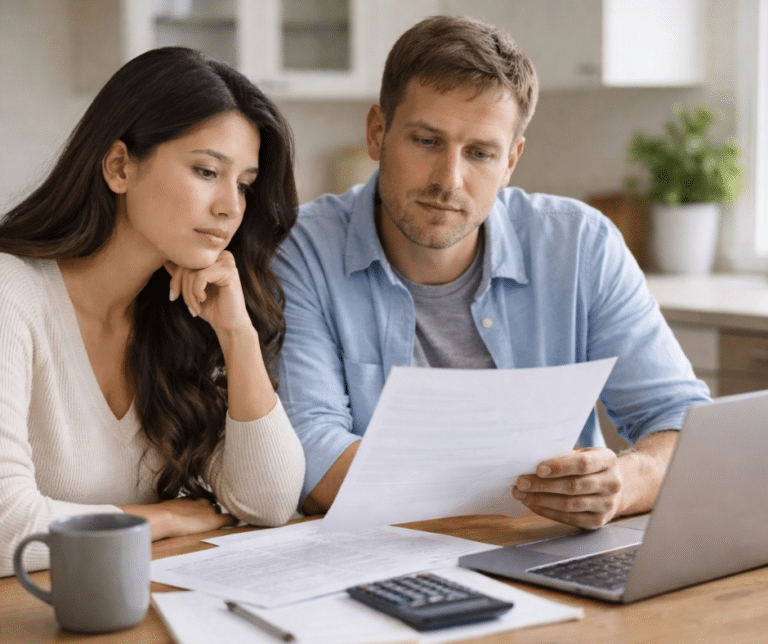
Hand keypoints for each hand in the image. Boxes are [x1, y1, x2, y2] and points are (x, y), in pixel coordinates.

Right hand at [120, 497, 235, 540]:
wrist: (162, 518)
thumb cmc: (155, 517)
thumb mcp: (157, 514)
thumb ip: (158, 516)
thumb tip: (141, 521)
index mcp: (184, 502)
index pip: (196, 502)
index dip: (200, 507)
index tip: (201, 511)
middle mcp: (198, 503)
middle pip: (210, 504)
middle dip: (213, 510)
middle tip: (216, 515)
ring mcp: (207, 511)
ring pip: (219, 510)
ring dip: (222, 515)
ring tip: (229, 521)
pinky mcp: (214, 520)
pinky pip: (229, 518)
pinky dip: (234, 521)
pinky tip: (238, 525)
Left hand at [165, 251, 250, 335]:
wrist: (228, 324)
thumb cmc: (211, 307)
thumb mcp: (191, 288)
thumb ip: (182, 274)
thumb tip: (165, 261)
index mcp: (214, 256)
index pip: (185, 259)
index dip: (175, 278)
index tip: (174, 296)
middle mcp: (221, 255)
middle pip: (187, 264)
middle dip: (181, 287)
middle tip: (186, 304)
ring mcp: (226, 262)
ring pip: (193, 272)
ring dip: (189, 293)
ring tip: (195, 306)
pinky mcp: (229, 271)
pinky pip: (200, 276)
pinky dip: (197, 291)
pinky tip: (203, 300)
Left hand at [513, 447, 621, 529]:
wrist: (614, 487)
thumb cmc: (591, 466)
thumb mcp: (584, 454)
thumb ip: (564, 455)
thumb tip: (532, 460)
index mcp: (608, 460)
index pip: (582, 464)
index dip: (559, 467)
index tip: (538, 469)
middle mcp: (612, 483)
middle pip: (573, 486)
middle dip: (543, 485)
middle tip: (521, 482)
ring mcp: (607, 505)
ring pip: (569, 504)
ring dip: (541, 500)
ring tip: (522, 494)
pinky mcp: (598, 521)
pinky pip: (569, 518)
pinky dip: (547, 511)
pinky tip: (533, 504)